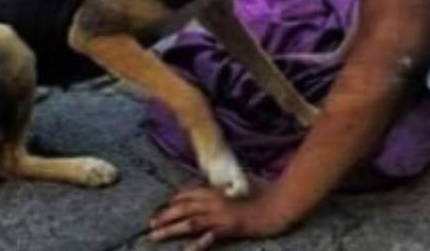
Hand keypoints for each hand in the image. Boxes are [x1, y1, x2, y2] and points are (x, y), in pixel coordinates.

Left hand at [149, 185, 287, 249]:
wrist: (279, 204)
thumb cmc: (262, 193)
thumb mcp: (239, 185)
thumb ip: (223, 189)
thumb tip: (213, 190)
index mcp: (215, 190)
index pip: (187, 194)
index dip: (171, 202)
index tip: (160, 210)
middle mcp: (214, 200)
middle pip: (183, 208)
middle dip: (164, 216)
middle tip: (149, 225)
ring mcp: (222, 214)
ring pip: (190, 222)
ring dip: (171, 229)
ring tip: (155, 236)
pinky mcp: (231, 228)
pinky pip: (211, 237)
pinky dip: (199, 243)